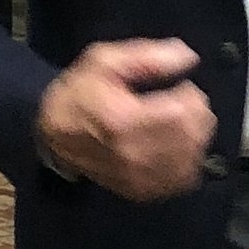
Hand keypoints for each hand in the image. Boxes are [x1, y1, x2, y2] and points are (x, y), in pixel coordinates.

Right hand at [36, 39, 214, 202]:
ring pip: (195, 157)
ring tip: (172, 124)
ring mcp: (141, 178)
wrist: (53, 136)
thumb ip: (148, 56)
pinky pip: (186, 177)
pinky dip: (187, 159)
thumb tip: (187, 57)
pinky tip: (171, 145)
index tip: (175, 87)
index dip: (188, 93)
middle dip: (194, 113)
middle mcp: (135, 155)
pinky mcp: (145, 192)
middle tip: (175, 104)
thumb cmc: (80, 93)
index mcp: (124, 120)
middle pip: (196, 135)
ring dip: (193, 136)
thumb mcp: (104, 61)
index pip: (185, 112)